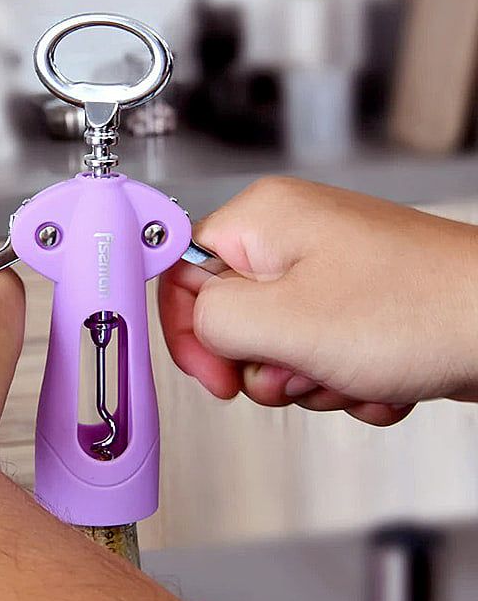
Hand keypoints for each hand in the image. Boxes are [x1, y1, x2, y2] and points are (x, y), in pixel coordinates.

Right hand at [160, 177, 477, 425]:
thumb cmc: (419, 309)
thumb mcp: (284, 322)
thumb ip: (211, 320)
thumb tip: (199, 325)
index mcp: (263, 220)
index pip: (181, 273)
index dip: (189, 333)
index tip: (216, 377)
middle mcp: (292, 237)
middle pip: (232, 319)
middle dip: (265, 365)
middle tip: (301, 369)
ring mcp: (328, 271)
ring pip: (278, 347)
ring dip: (310, 379)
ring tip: (353, 371)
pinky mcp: (358, 304)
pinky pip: (320, 356)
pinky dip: (345, 381)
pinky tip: (381, 377)